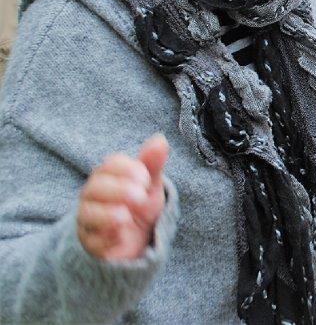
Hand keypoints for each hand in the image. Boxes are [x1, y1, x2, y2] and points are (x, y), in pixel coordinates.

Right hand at [76, 134, 168, 260]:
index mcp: (108, 177)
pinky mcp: (91, 245)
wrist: (137, 239)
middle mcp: (93, 197)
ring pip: (87, 214)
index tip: (145, 178)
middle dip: (117, 190)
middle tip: (140, 196)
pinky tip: (119, 236)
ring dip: (106, 214)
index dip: (126, 169)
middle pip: (94, 188)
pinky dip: (105, 239)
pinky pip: (92, 242)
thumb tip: (160, 138)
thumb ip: (152, 164)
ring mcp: (89, 221)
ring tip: (125, 216)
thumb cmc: (140, 206)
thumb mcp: (150, 185)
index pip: (109, 165)